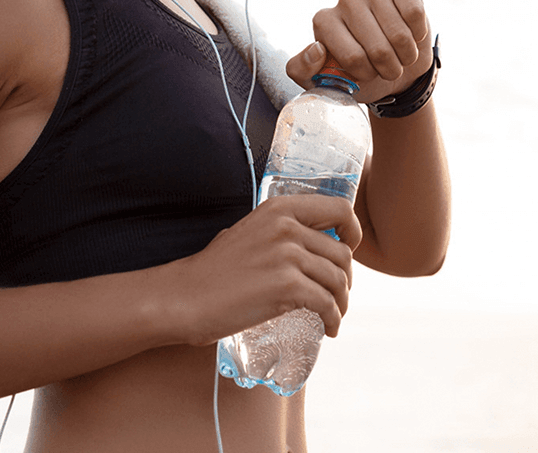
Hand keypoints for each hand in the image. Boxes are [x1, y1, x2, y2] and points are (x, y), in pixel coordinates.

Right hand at [159, 195, 360, 345]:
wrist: (185, 297)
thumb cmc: (213, 271)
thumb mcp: (248, 232)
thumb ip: (278, 231)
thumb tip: (308, 242)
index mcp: (280, 208)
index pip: (340, 209)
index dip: (352, 232)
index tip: (348, 250)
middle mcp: (287, 226)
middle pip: (343, 254)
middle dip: (345, 280)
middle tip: (335, 296)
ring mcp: (287, 256)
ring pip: (339, 281)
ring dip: (342, 303)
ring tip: (332, 315)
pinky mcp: (286, 287)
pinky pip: (328, 305)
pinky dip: (333, 320)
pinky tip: (327, 329)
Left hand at [286, 0, 432, 99]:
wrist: (393, 66)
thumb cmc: (357, 75)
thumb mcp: (324, 81)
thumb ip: (303, 70)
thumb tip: (316, 49)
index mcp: (323, 21)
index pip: (352, 57)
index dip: (366, 73)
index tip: (366, 74)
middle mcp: (345, 1)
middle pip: (377, 48)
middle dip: (388, 68)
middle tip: (388, 69)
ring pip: (399, 34)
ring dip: (406, 55)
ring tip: (400, 56)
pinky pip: (414, 14)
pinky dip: (418, 34)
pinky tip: (411, 35)